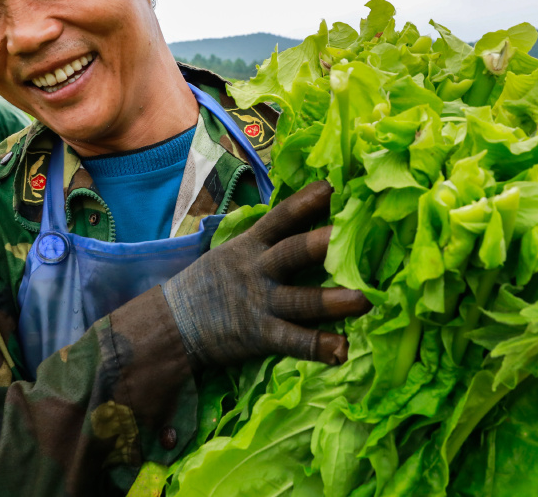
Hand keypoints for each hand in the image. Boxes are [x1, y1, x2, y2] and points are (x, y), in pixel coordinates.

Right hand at [162, 181, 371, 369]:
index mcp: (250, 244)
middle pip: (293, 252)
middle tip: (354, 233)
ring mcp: (260, 303)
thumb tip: (305, 218)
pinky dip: (318, 346)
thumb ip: (265, 240)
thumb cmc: (210, 284)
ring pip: (301, 300)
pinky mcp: (260, 335)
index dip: (306, 202)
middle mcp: (257, 269)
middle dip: (322, 243)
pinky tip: (343, 350)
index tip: (332, 187)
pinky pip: (293, 341)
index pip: (280, 218)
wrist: (173, 323)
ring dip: (333, 301)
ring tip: (365, 299)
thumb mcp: (232, 252)